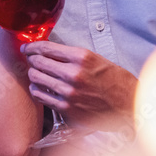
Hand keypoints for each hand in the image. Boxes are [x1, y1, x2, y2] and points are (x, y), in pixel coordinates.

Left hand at [20, 41, 137, 131]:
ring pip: (36, 79)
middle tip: (31, 59)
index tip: (27, 47)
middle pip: (38, 62)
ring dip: (34, 74)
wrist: (129, 105)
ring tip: (36, 74)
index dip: (32, 46)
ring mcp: (68, 93)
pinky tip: (41, 88)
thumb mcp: (97, 59)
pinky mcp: (66, 109)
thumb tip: (50, 52)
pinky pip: (41, 97)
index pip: (46, 48)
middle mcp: (73, 74)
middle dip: (32, 59)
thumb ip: (73, 56)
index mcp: (82, 57)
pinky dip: (37, 91)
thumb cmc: (116, 81)